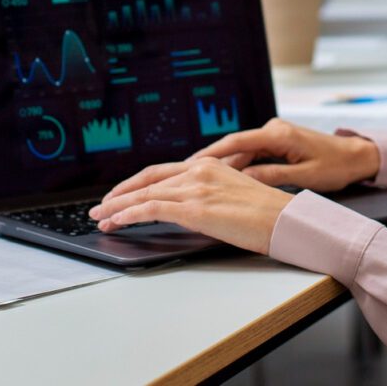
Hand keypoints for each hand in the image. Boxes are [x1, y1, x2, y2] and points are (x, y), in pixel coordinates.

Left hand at [91, 156, 292, 252]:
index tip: (120, 194)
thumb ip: (208, 194)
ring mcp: (195, 188)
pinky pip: (151, 209)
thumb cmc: (266, 214)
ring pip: (144, 194)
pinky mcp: (194, 208)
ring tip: (101, 218)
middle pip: (147, 180)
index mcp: (207, 165)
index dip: (136, 184)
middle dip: (120, 194)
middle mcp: (198, 170)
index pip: (161, 172)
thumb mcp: (232, 194)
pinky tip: (117, 221)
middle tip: (101, 206)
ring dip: (118, 207)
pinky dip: (129, 214)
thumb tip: (187, 208)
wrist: (285, 220)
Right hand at [191, 118, 381, 191]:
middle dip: (209, 159)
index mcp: (278, 134)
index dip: (212, 153)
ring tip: (199, 178)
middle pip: (234, 145)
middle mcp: (273, 129)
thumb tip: (242, 180)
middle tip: (185, 173)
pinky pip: (252, 151)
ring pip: (241, 149)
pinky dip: (238, 163)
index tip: (190, 163)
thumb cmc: (335, 166)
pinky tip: (226, 176)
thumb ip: (272, 175)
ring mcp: (275, 133)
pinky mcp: (278, 140)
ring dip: (223, 163)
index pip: (237, 142)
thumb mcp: (304, 175)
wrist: (356, 155)